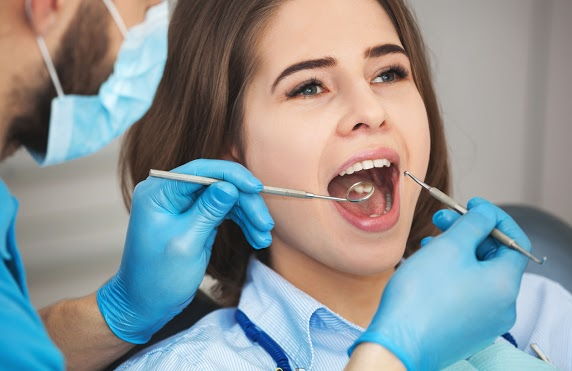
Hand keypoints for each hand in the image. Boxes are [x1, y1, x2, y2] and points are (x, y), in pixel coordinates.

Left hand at [97, 159, 273, 342]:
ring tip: (263, 238)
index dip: (233, 176)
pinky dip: (242, 223)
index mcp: (159, 192)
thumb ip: (209, 211)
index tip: (257, 189)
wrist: (145, 305)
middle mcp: (171, 192)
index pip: (201, 170)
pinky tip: (256, 238)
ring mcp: (184, 204)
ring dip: (248, 215)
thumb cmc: (157, 278)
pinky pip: (224, 211)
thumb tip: (230, 186)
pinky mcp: (196, 216)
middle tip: (265, 224)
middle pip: (218, 183)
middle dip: (245, 202)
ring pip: (226, 197)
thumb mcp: (187, 243)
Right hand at [350, 198, 530, 369]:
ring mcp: (485, 320)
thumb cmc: (421, 295)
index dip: (493, 218)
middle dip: (468, 233)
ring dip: (456, 251)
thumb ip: (474, 223)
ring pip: (476, 274)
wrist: (398, 342)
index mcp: (505, 284)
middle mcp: (502, 306)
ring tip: (427, 243)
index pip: (514, 241)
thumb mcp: (450, 246)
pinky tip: (427, 266)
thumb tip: (487, 215)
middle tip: (442, 218)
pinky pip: (466, 292)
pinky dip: (451, 273)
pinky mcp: (466, 329)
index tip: (472, 205)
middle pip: (493, 257)